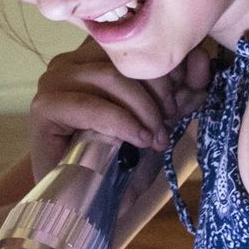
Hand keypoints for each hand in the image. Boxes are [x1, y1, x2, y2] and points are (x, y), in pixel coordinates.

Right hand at [26, 38, 209, 173]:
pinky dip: (122, 123)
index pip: (136, 43)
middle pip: (125, 57)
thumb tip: (203, 60)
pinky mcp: (44, 107)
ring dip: (143, 109)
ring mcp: (53, 82)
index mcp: (93, 57)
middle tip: (170, 122)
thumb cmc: (114, 163)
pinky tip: (140, 141)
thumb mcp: (156, 122)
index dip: (169, 64)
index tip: (190, 93)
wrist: (76, 205)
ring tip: (156, 138)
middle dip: (159, 89)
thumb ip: (179, 93)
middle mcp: (70, 61)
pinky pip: (91, 106)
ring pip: (111, 77)